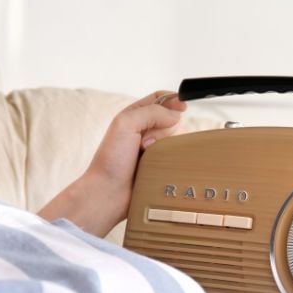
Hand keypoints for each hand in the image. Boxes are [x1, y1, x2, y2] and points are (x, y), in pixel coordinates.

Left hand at [85, 91, 186, 224]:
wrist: (109, 192)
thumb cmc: (112, 160)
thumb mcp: (126, 124)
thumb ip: (151, 112)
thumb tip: (175, 115)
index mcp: (133, 116)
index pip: (159, 99)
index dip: (173, 99)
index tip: (183, 106)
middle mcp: (143, 130)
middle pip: (171, 118)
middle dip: (166, 126)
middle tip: (147, 140)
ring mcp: (153, 148)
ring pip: (175, 138)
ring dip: (166, 144)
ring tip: (148, 154)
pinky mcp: (160, 165)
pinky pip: (176, 156)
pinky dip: (172, 158)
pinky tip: (158, 165)